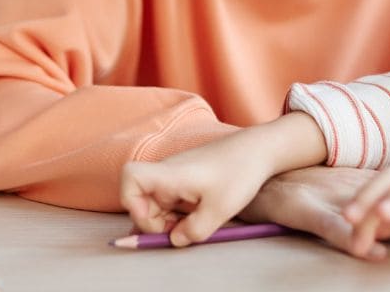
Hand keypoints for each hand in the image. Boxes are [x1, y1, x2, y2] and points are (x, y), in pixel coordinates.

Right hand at [119, 113, 325, 245]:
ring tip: (196, 224)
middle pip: (140, 200)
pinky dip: (178, 213)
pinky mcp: (186, 178)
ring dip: (168, 220)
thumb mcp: (220, 209)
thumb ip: (193, 230)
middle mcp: (167, 172)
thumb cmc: (240, 173)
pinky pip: (170, 199)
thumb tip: (175, 240)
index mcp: (169, 173)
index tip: (155, 219)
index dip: (132, 203)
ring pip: (156, 203)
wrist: (260, 149)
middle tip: (182, 231)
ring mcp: (176, 175)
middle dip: (155, 222)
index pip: (129, 178)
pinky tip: (199, 216)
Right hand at [238, 166, 389, 259]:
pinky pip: (340, 232)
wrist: (268, 181)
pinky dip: (358, 242)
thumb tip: (384, 250)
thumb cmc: (304, 198)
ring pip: (384, 224)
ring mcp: (345, 210)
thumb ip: (360, 229)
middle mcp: (366, 205)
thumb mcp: (337, 216)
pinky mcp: (318, 216)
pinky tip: (377, 254)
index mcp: (373, 205)